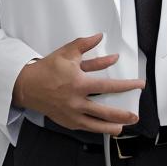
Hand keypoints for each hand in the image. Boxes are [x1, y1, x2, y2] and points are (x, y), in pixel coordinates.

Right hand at [12, 33, 143, 134]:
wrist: (27, 86)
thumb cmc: (47, 69)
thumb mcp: (67, 53)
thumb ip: (85, 45)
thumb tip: (99, 37)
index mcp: (79, 83)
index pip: (109, 87)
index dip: (126, 86)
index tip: (138, 85)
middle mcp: (76, 101)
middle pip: (105, 112)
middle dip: (122, 115)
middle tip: (134, 116)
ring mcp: (71, 114)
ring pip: (95, 125)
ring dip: (111, 127)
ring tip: (122, 128)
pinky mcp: (66, 121)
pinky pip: (85, 127)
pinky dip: (95, 128)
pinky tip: (103, 128)